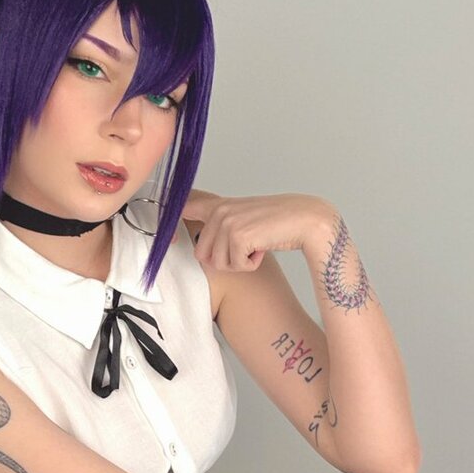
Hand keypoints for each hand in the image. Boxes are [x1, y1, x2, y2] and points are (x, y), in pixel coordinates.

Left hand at [178, 188, 336, 271]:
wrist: (304, 219)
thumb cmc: (277, 223)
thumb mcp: (243, 218)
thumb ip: (221, 225)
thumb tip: (201, 247)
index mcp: (217, 206)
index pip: (183, 209)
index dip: (172, 225)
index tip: (169, 238)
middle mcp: (218, 211)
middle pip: (202, 254)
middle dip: (224, 260)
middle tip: (246, 249)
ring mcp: (227, 223)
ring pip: (218, 264)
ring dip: (239, 263)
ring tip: (256, 247)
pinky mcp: (238, 237)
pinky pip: (235, 266)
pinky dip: (251, 265)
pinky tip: (262, 249)